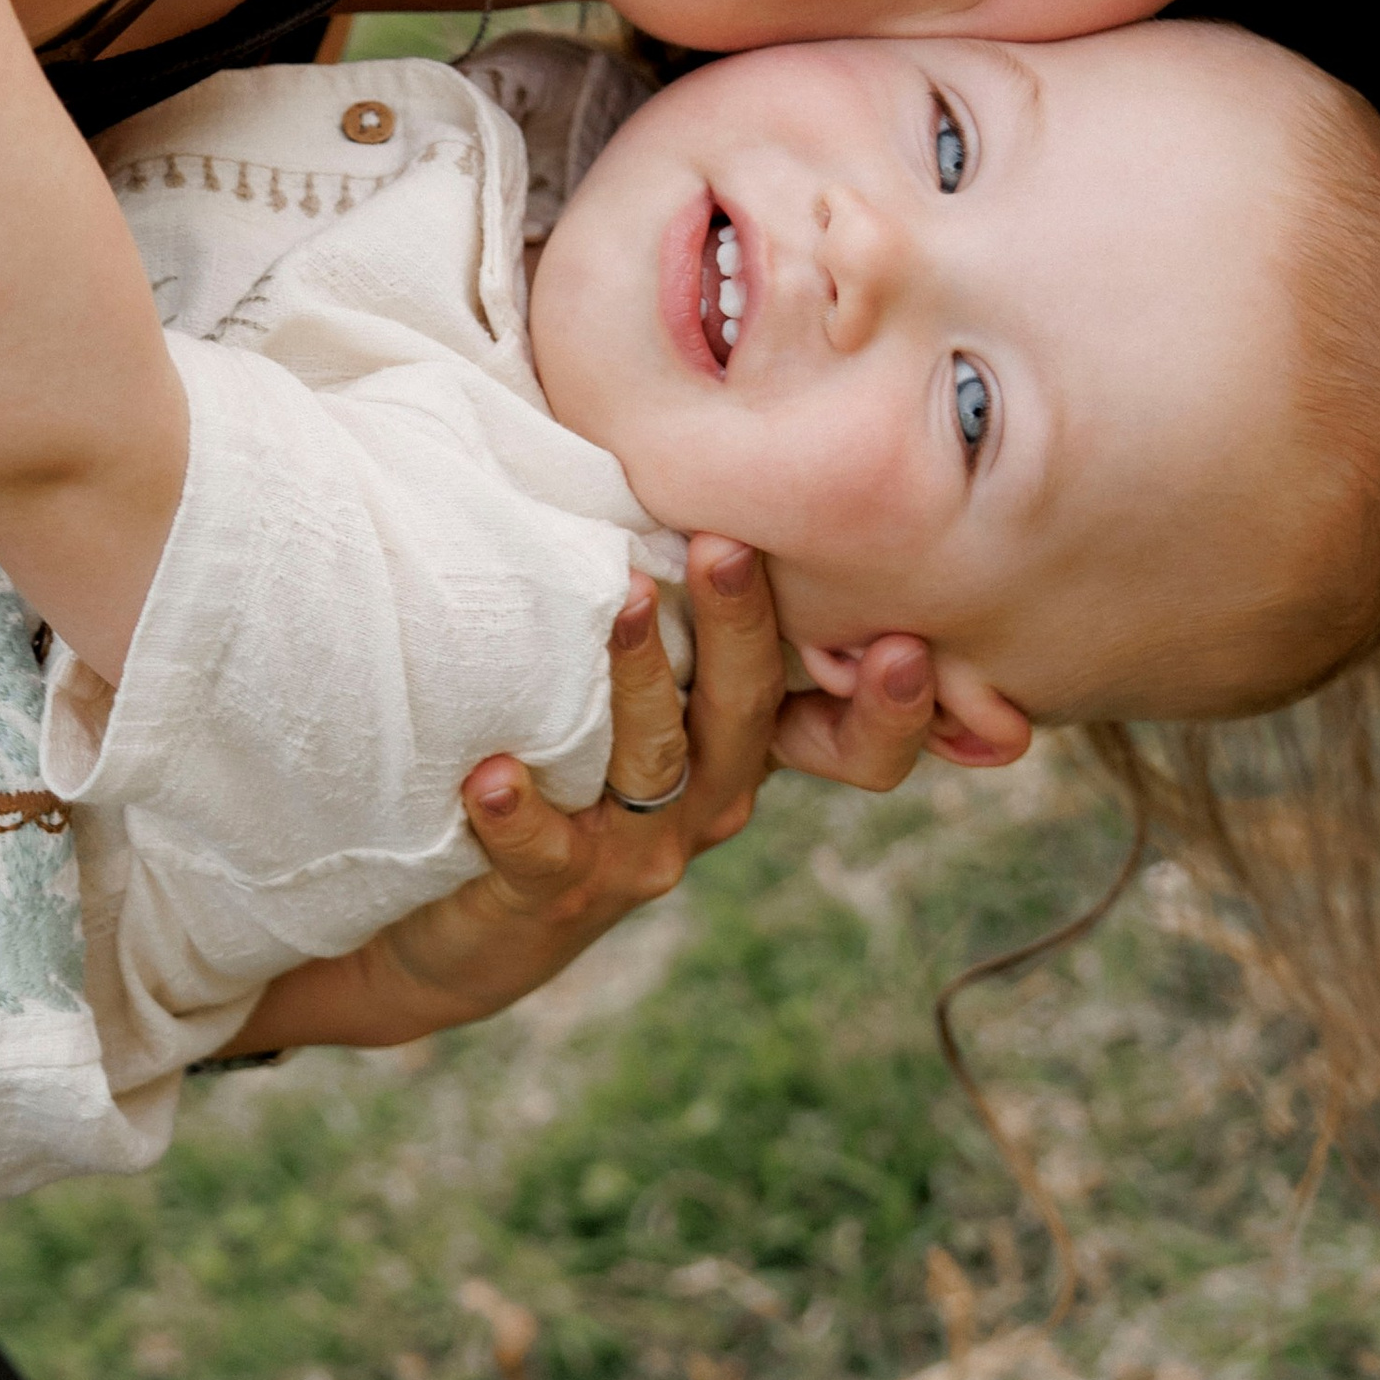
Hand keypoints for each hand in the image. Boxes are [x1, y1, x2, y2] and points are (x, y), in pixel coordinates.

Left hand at [234, 540, 939, 1049]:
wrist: (472, 924)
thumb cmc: (563, 769)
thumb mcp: (641, 700)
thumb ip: (676, 615)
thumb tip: (684, 455)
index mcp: (742, 747)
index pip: (850, 737)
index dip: (890, 708)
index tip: (907, 640)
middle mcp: (709, 801)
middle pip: (747, 714)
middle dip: (742, 627)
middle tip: (728, 542)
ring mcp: (636, 855)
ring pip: (654, 762)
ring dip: (639, 678)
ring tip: (622, 597)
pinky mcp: (551, 897)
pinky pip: (541, 855)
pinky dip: (516, 815)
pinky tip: (489, 774)